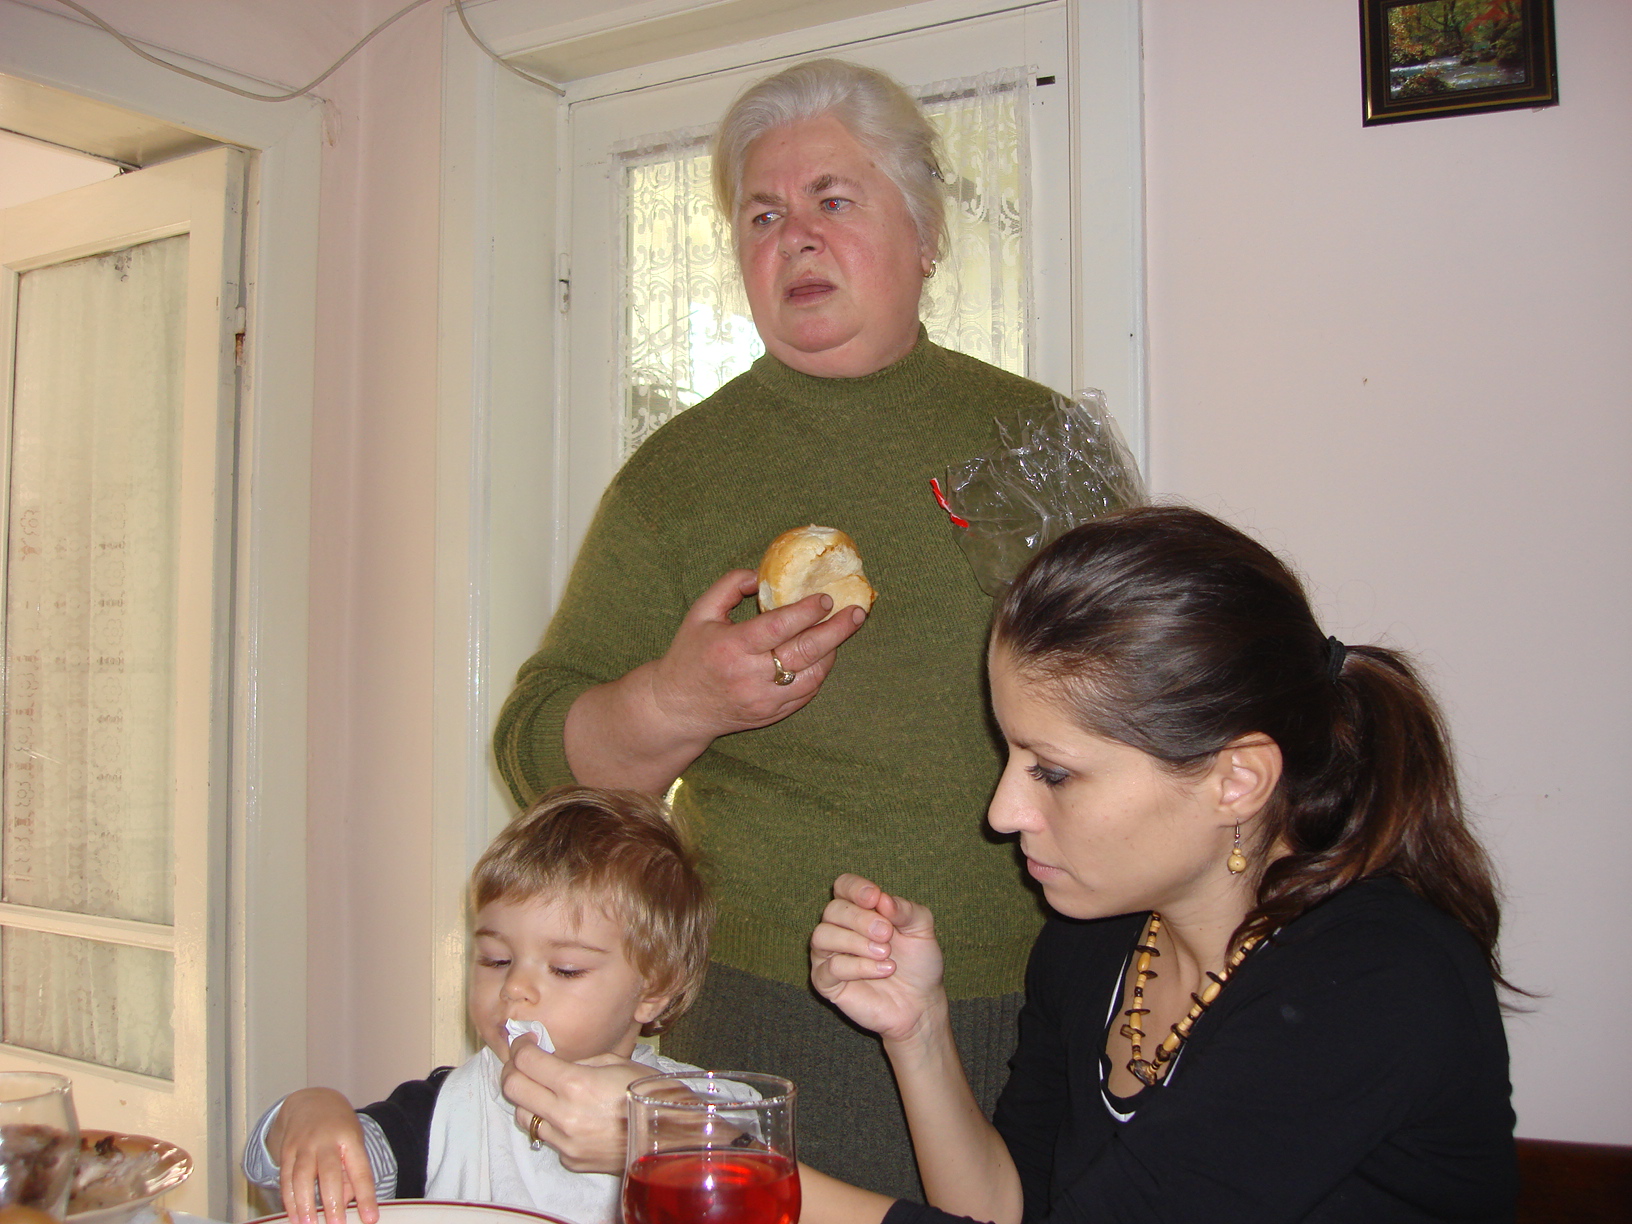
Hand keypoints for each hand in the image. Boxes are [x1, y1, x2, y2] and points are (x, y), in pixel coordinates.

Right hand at [270, 1088, 377, 1223]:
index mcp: (350, 1139)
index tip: (370, 1218)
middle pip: (329, 1173)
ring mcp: (304, 1144)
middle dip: (332, 1202)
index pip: (360, 1171)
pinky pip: (286, 1178)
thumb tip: (346, 1203)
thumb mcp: (354, 1142)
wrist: (312, 1102)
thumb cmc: (339, 1128)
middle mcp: (326, 1141)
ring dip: (304, 1204)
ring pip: (301, 1177)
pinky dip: (288, 1199)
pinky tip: (294, 1216)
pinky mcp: (287, 1150)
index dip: (366, 1196)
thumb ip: (351, 1173)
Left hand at [501, 1038, 648, 1173]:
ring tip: (544, 1090)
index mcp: (576, 1084)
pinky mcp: (571, 1160)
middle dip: (512, 1070)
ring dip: (528, 1100)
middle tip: (522, 1062)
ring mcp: (566, 1142)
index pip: (527, 1062)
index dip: (520, 1046)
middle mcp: (564, 1115)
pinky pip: (548, 1139)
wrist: (672, 1135)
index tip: (524, 1041)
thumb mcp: (617, 1062)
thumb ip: (581, 1061)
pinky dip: (551, 1125)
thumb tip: (556, 1060)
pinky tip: (570, 1115)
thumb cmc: (650, 1091)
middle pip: (513, 1089)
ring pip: (524, 1118)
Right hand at [647, 569, 866, 741]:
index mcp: (731, 647)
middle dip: (836, 630)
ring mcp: (764, 699)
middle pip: (805, 652)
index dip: (806, 611)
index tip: (826, 597)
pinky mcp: (771, 714)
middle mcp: (750, 676)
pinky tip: (824, 654)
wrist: (678, 708)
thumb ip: (728, 586)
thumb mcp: (699, 613)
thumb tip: (760, 574)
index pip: (778, 627)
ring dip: (832, 651)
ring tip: (843, 629)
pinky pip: (807, 693)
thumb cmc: (690, 655)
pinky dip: (820, 672)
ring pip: (812, 676)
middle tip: (857, 612)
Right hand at [810, 874, 947, 1045]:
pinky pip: (829, 968)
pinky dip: (857, 967)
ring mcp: (829, 955)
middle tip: (887, 933)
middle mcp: (838, 929)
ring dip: (856, 942)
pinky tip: (883, 970)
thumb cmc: (918, 962)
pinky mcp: (827, 983)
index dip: (855, 888)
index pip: (843, 886)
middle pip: (832, 910)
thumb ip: (906, 909)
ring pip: (822, 936)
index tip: (875, 897)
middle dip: (860, 919)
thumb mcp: (921, 929)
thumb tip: (882, 899)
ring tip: (885, 953)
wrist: (921, 1003)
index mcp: (859, 909)